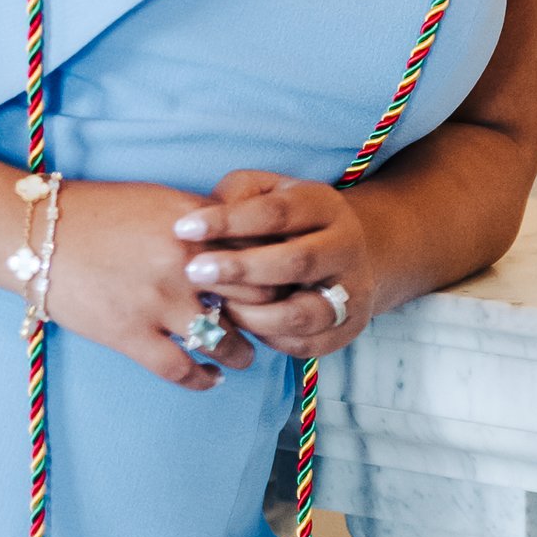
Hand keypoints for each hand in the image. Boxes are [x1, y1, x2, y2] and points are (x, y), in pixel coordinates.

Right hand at [41, 179, 255, 388]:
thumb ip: (201, 221)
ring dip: (243, 352)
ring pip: (226, 340)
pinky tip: (211, 378)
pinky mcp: (131, 335)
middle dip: (269, 312)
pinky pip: (182, 369)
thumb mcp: (157, 200)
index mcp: (192, 225)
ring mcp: (158, 302)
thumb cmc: (96, 211)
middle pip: (255, 295)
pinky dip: (203, 379)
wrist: (37, 234)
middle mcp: (183, 262)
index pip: (257, 250)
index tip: (278, 281)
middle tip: (271, 322)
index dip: (275, 268)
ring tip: (244, 355)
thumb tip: (240, 240)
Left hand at [172, 169, 374, 357]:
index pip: (276, 212)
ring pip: (302, 313)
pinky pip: (306, 345)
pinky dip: (269, 340)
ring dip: (253, 315)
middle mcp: (345, 247)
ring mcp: (352, 291)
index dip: (229, 221)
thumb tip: (205, 219)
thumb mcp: (267, 191)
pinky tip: (243, 326)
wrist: (349, 251)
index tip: (184, 228)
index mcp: (324, 205)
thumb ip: (238, 196)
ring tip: (218, 306)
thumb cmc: (288, 219)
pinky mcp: (349, 329)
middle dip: (240, 270)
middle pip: (295, 262)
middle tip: (194, 271)